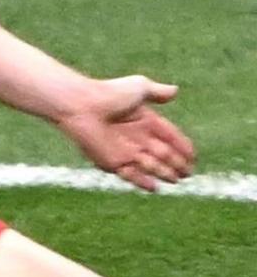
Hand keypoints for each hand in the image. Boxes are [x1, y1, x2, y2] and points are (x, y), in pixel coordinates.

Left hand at [59, 77, 191, 191]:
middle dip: (177, 163)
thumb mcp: (139, 88)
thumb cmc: (109, 94)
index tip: (193, 156)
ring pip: (150, 166)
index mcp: (145, 120)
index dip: (182, 146)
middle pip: (163, 154)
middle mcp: (137, 137)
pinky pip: (130, 175)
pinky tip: (155, 188)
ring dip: (164, 173)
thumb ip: (157, 92)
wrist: (83, 107)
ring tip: (177, 180)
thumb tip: (175, 91)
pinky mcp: (112, 161)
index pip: (170, 136)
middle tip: (189, 173)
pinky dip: (142, 182)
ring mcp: (125, 150)